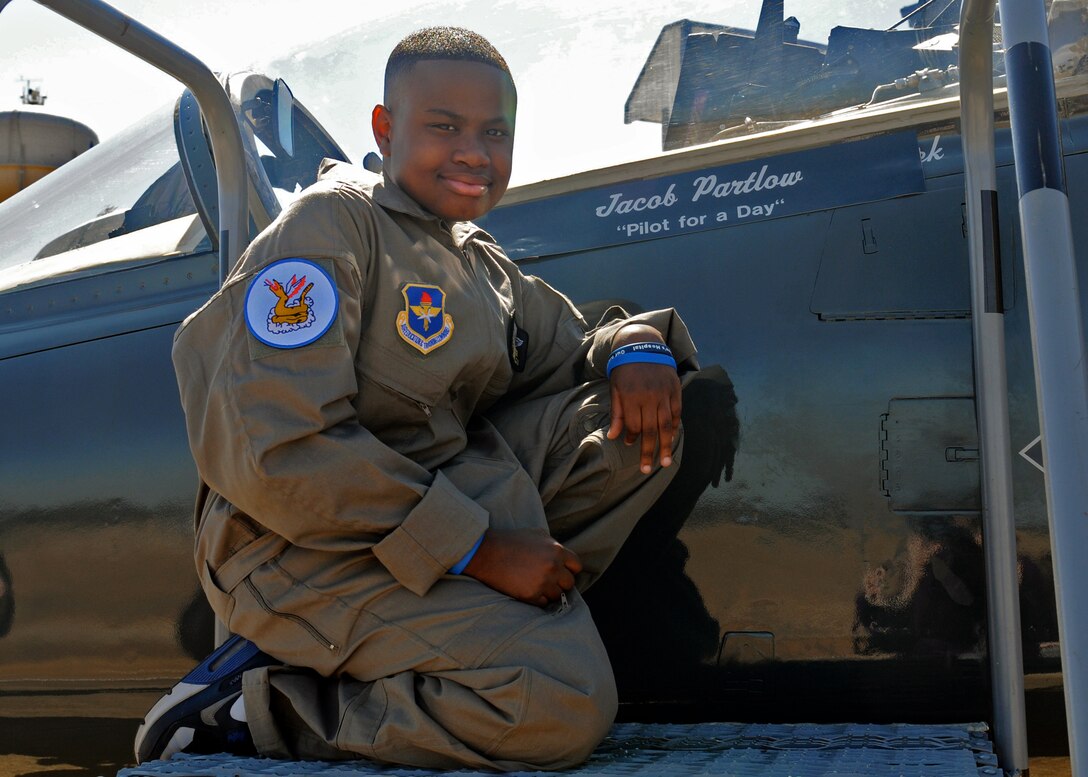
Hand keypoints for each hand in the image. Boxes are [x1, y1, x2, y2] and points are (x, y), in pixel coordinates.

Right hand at [463, 529, 581, 606]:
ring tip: (536, 585)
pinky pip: (543, 603)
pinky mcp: (531, 595)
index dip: (569, 569)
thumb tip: (563, 556)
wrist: (487, 553)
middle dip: (560, 582)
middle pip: (569, 583)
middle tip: (548, 580)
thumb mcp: (536, 534)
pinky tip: (528, 590)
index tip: (561, 571)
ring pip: (557, 595)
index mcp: (556, 550)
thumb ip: (553, 544)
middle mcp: (553, 567)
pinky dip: (538, 599)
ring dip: (549, 592)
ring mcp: (543, 582)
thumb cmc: (511, 541)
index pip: (577, 566)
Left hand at [606, 325, 681, 473]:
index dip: (632, 437)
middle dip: (649, 451)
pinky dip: (674, 426)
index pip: (634, 425)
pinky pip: (676, 412)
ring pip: (666, 424)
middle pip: (651, 430)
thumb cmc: (624, 369)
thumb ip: (617, 413)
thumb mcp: (615, 388)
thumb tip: (614, 437)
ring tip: (665, 462)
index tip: (630, 445)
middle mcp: (650, 396)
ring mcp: (664, 393)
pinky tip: (671, 438)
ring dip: (665, 445)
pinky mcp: (675, 389)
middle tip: (648, 469)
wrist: (642, 344)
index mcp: (632, 396)